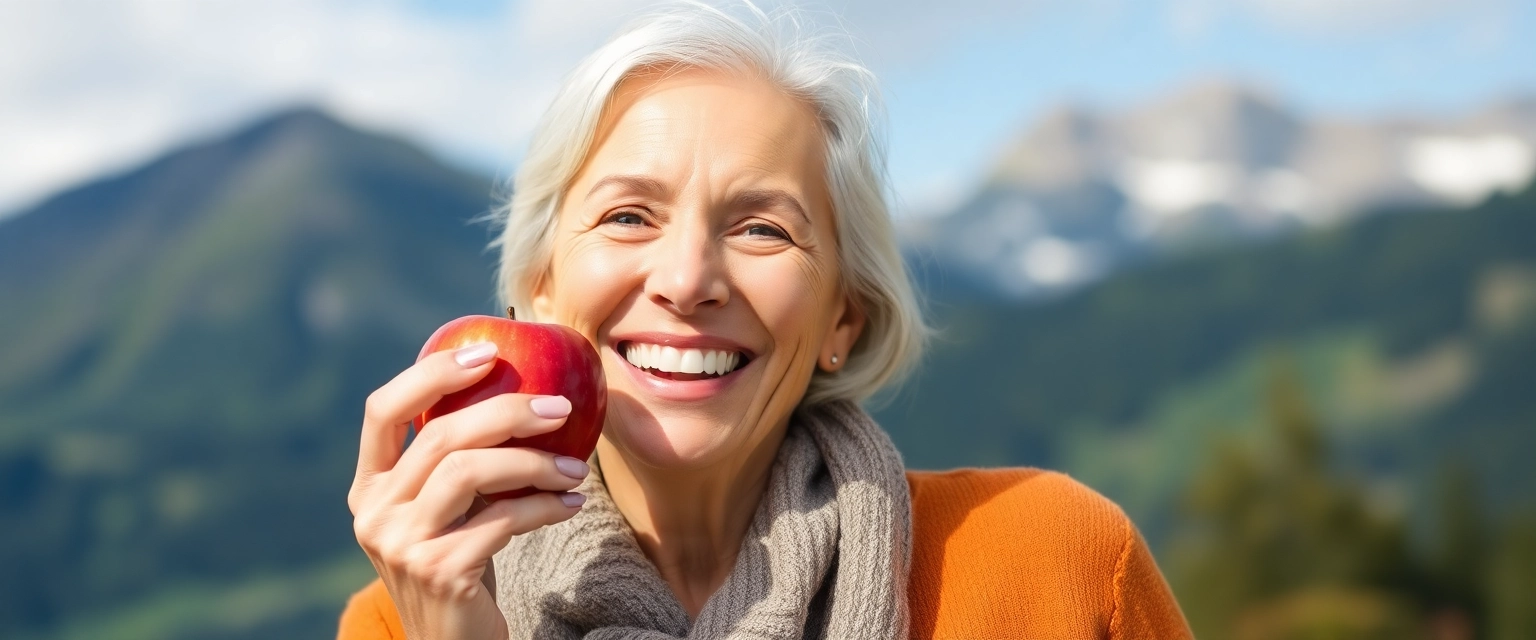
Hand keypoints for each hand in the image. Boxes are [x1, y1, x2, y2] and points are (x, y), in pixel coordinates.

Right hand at [348, 342, 589, 639]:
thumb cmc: (460, 561)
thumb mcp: (445, 508)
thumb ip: (455, 461)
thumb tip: (521, 386)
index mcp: (368, 487)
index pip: (383, 410)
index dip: (432, 374)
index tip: (487, 352)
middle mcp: (374, 513)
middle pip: (440, 437)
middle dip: (507, 413)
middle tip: (560, 407)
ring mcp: (401, 544)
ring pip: (470, 473)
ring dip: (533, 463)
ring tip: (576, 468)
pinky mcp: (440, 571)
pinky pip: (502, 520)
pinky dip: (544, 507)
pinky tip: (570, 505)